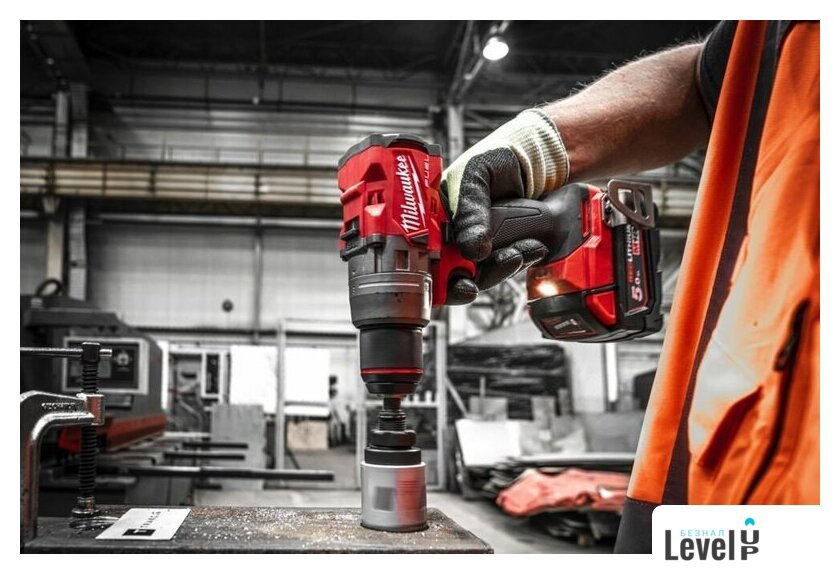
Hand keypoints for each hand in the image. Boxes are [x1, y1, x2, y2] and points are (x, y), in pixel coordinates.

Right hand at [441, 109, 569, 303]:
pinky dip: (520, 260)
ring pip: (481, 275)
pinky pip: (507, 266)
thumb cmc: (497, 156)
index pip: (422, 253)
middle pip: (448, 273)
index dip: (430, 273)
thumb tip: (472, 248)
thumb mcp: (475, 176)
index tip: (445, 278)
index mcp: (435, 217)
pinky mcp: (504, 250)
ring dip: (498, 269)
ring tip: (516, 252)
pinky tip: (532, 247)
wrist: (537, 158)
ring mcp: (478, 246)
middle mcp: (453, 236)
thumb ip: (470, 210)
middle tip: (471, 285)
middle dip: (462, 282)